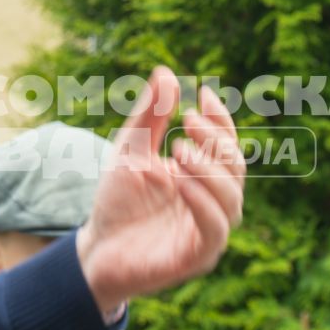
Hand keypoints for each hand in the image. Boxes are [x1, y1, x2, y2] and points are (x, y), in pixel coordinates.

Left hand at [76, 67, 245, 314]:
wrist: (95, 249)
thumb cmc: (117, 200)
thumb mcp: (130, 151)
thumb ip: (150, 117)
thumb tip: (167, 73)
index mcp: (203, 175)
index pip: (226, 143)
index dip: (221, 119)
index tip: (202, 93)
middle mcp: (213, 200)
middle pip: (234, 166)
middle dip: (215, 141)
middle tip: (188, 120)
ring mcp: (209, 229)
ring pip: (232, 197)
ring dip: (209, 170)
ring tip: (179, 150)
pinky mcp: (199, 256)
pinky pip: (216, 229)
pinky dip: (204, 204)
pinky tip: (181, 183)